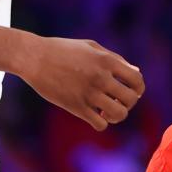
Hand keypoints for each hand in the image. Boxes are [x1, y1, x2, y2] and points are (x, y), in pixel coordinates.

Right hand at [17, 36, 143, 130]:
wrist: (34, 57)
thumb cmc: (62, 50)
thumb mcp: (90, 47)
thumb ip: (114, 58)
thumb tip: (136, 72)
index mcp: (106, 60)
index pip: (137, 80)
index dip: (137, 88)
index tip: (129, 90)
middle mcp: (101, 77)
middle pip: (131, 99)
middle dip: (128, 103)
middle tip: (116, 101)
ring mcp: (89, 93)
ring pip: (119, 114)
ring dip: (116, 115)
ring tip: (106, 110)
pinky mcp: (76, 106)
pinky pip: (100, 124)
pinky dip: (101, 123)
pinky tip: (93, 115)